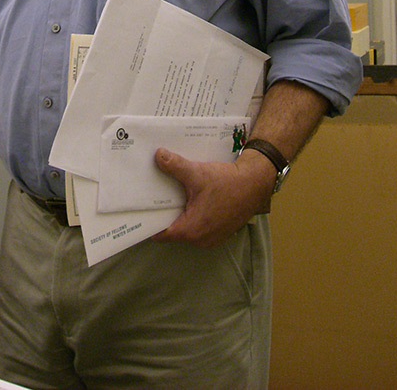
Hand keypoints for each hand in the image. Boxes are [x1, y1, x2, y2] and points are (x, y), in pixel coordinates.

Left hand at [151, 148, 276, 247]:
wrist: (255, 183)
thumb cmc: (228, 182)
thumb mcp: (197, 173)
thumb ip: (175, 166)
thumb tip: (158, 156)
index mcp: (191, 230)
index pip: (161, 233)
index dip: (149, 221)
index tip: (141, 209)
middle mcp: (200, 240)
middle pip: (173, 229)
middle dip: (164, 213)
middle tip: (154, 196)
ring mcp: (211, 238)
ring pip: (187, 228)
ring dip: (180, 214)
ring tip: (172, 195)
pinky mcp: (219, 232)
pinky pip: (199, 227)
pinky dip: (193, 215)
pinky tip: (191, 198)